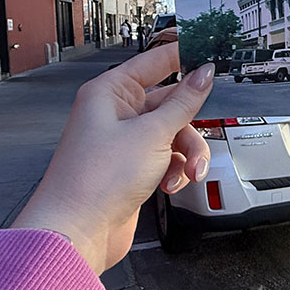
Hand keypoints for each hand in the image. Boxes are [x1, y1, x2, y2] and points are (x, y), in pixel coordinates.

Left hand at [12, 42, 213, 273]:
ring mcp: (124, 141)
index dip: (185, 58)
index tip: (211, 58)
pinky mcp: (131, 167)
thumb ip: (184, 102)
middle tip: (202, 134)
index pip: (156, 62)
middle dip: (190, 125)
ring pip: (172, 133)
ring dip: (187, 154)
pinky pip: (165, 157)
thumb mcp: (153, 133)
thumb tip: (203, 74)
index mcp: (110, 92)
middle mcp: (115, 113)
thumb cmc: (94, 180)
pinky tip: (171, 183)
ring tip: (189, 171)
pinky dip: (174, 170)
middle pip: (170, 103)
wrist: (77, 232)